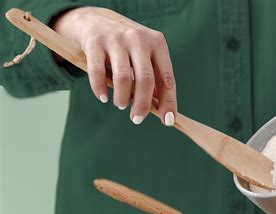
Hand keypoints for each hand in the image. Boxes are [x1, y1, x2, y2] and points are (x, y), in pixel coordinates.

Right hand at [52, 7, 176, 124]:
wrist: (94, 18)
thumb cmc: (126, 45)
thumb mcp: (144, 55)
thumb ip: (153, 78)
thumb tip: (163, 111)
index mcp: (157, 43)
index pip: (167, 78)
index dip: (168, 101)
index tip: (168, 121)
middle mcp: (139, 39)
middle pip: (146, 79)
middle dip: (142, 104)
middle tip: (137, 119)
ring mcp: (116, 39)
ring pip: (123, 78)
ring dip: (122, 98)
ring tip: (120, 105)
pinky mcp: (94, 42)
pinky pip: (98, 72)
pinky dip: (100, 89)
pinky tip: (103, 97)